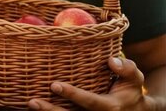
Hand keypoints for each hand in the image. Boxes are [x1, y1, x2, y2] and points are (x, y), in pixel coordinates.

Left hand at [29, 57, 157, 110]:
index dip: (73, 95)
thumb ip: (127, 68)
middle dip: (51, 110)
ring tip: (30, 104)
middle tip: (33, 101)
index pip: (90, 102)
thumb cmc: (129, 90)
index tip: (54, 85)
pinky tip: (33, 110)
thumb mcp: (135, 79)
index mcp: (110, 107)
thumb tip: (112, 61)